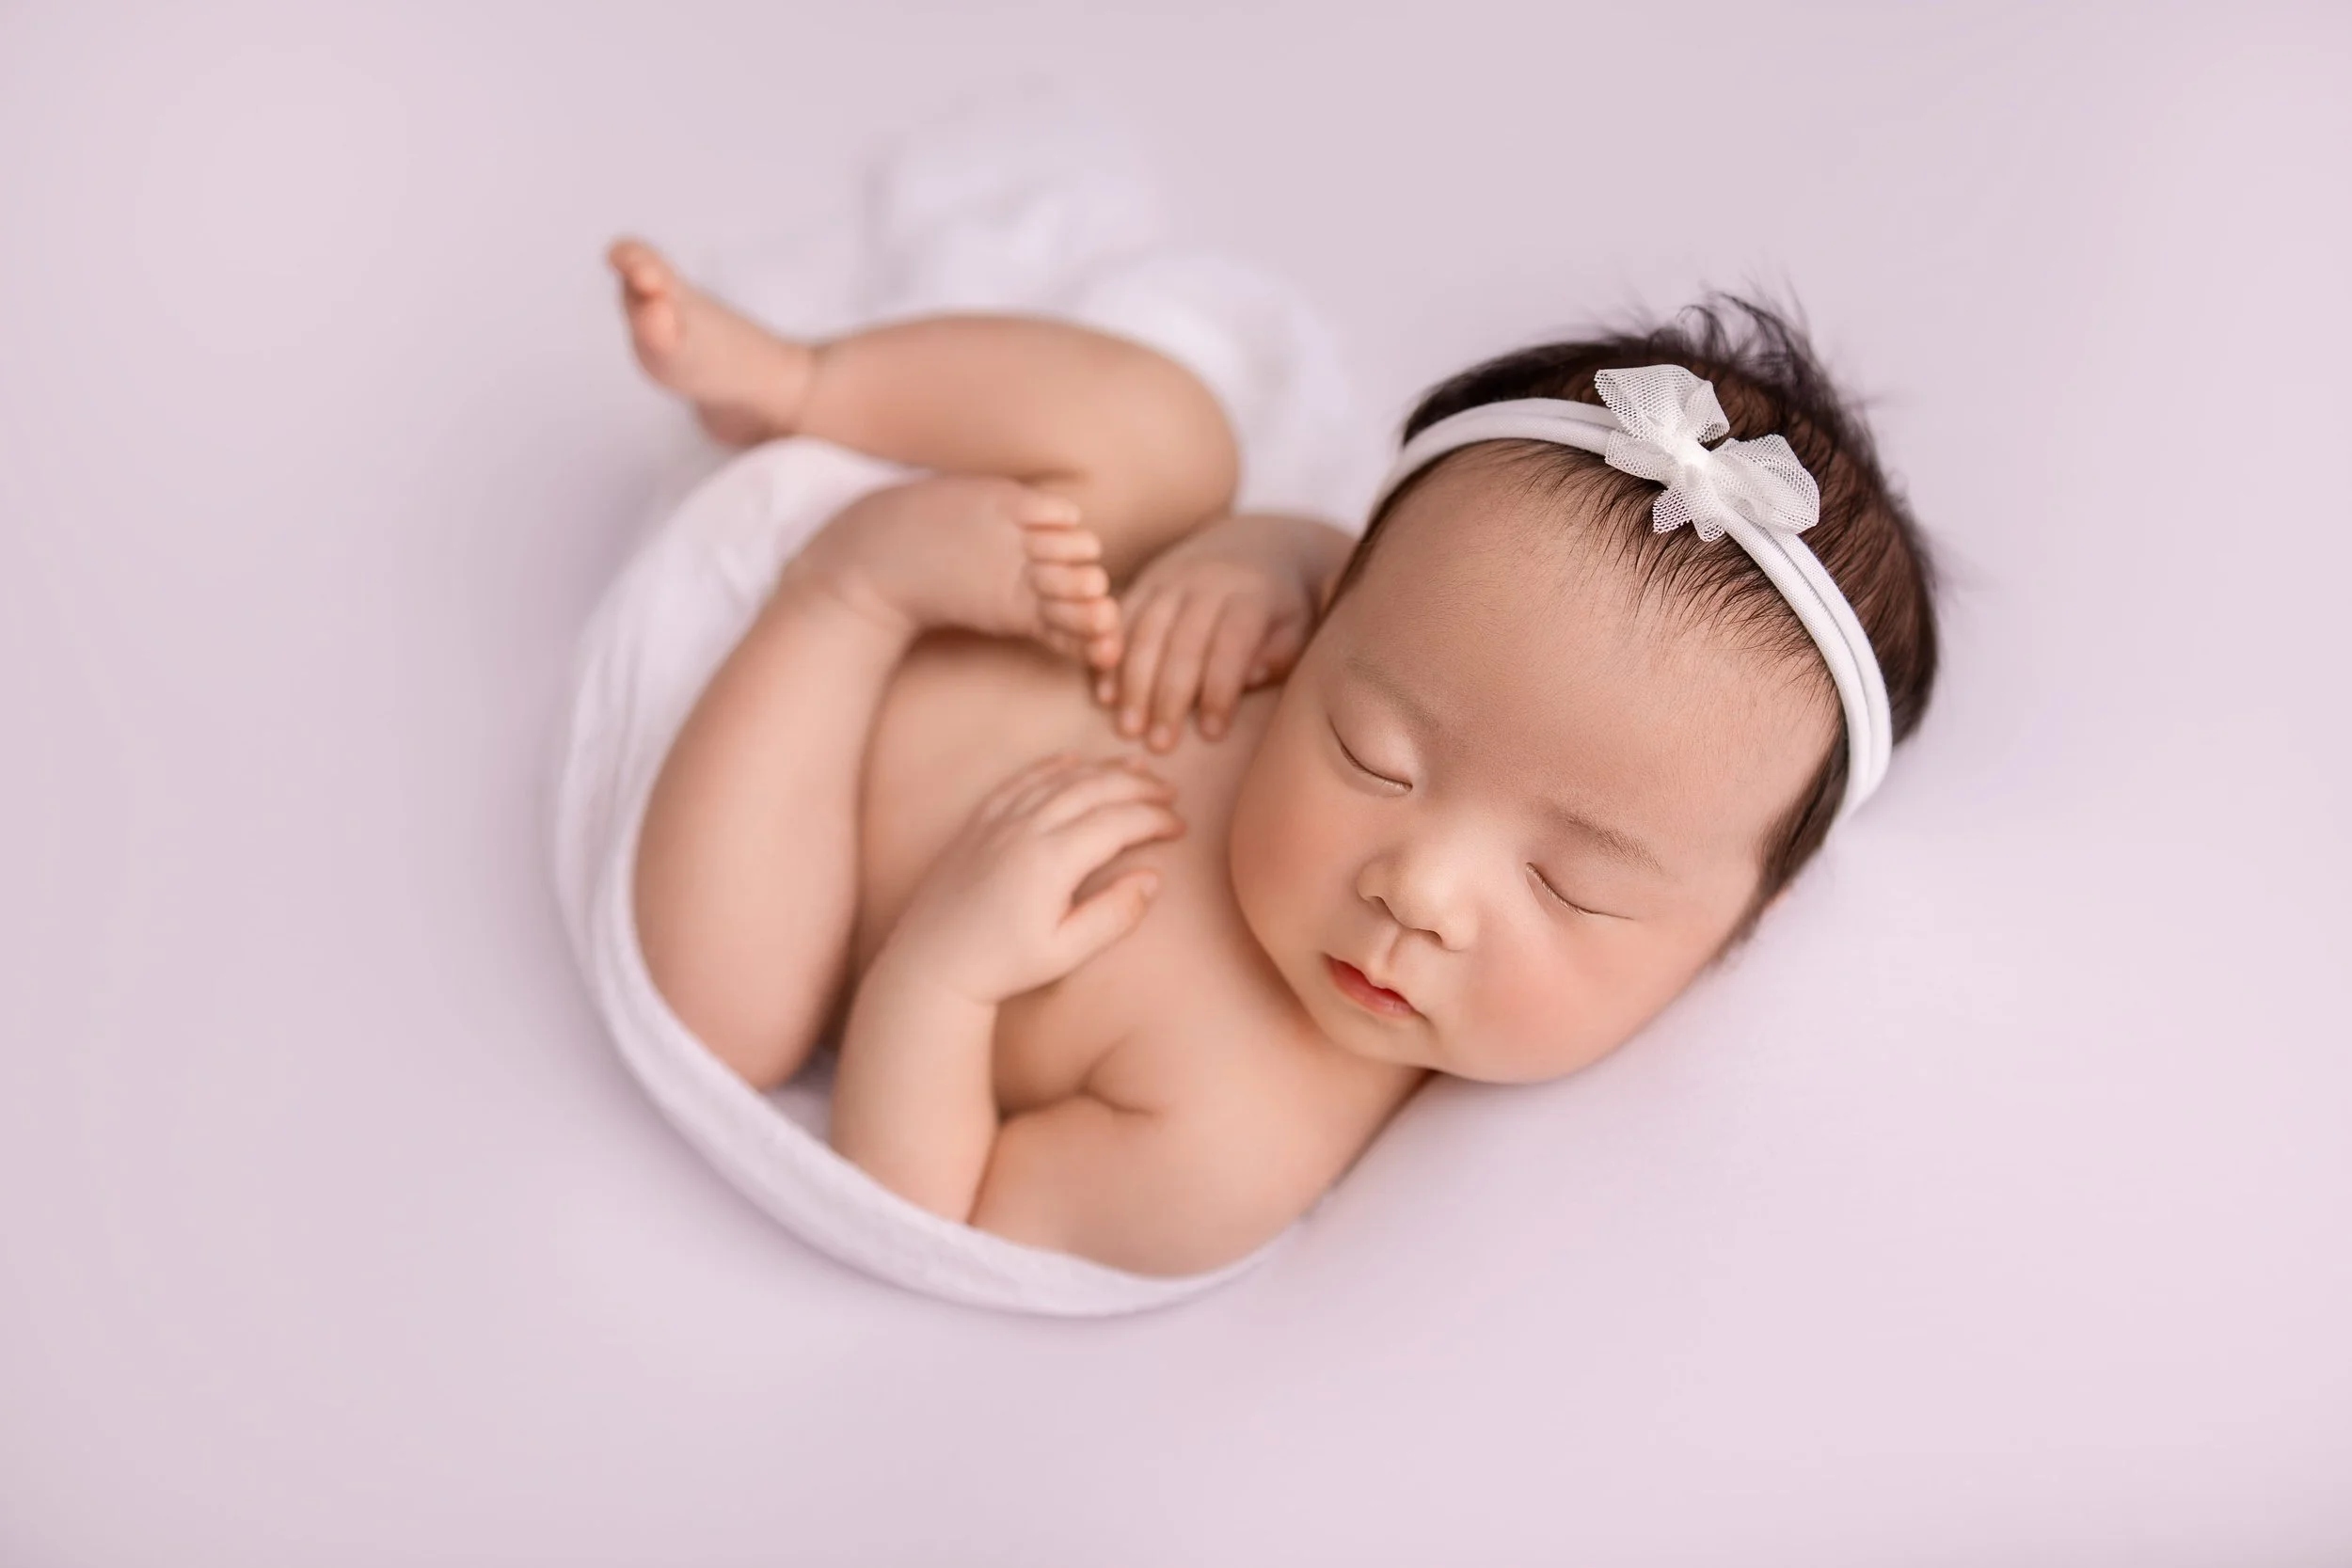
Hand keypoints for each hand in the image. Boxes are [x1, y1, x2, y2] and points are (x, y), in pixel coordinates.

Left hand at [884, 754, 1183, 1005]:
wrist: (931, 964)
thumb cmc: (1001, 966)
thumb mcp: (1065, 953)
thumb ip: (1114, 914)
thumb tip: (1153, 878)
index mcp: (1050, 861)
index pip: (1117, 822)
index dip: (1154, 819)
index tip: (1181, 826)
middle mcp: (1024, 830)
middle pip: (1094, 789)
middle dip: (1138, 786)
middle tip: (1170, 792)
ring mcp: (998, 822)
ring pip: (1060, 778)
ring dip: (1102, 770)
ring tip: (1136, 769)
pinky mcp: (979, 823)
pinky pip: (1021, 780)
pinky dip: (1052, 766)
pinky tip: (1073, 761)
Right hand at [1099, 514, 1321, 749]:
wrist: (1257, 543)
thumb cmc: (1282, 606)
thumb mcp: (1298, 627)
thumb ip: (1279, 654)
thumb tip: (1250, 677)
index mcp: (1252, 594)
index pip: (1232, 644)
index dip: (1220, 691)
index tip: (1211, 735)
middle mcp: (1208, 581)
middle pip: (1182, 642)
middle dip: (1169, 697)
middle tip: (1159, 745)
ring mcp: (1171, 577)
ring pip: (1145, 631)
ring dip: (1132, 683)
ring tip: (1128, 729)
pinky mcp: (1145, 579)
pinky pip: (1120, 620)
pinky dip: (1109, 659)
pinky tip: (1104, 696)